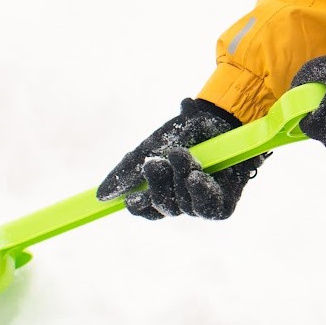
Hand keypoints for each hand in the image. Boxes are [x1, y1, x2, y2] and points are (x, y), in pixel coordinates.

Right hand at [96, 97, 259, 220]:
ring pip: (184, 206)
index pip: (146, 209)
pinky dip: (200, 192)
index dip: (139, 206)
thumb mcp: (152, 146)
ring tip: (182, 154)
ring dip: (180, 178)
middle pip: (164, 208)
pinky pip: (208, 208)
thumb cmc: (187, 130)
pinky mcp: (224, 201)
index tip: (132, 197)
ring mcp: (203, 201)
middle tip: (156, 163)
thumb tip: (101, 196)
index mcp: (164, 188)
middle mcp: (183, 198)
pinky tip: (196, 177)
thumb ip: (128, 170)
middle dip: (159, 186)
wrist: (220, 115)